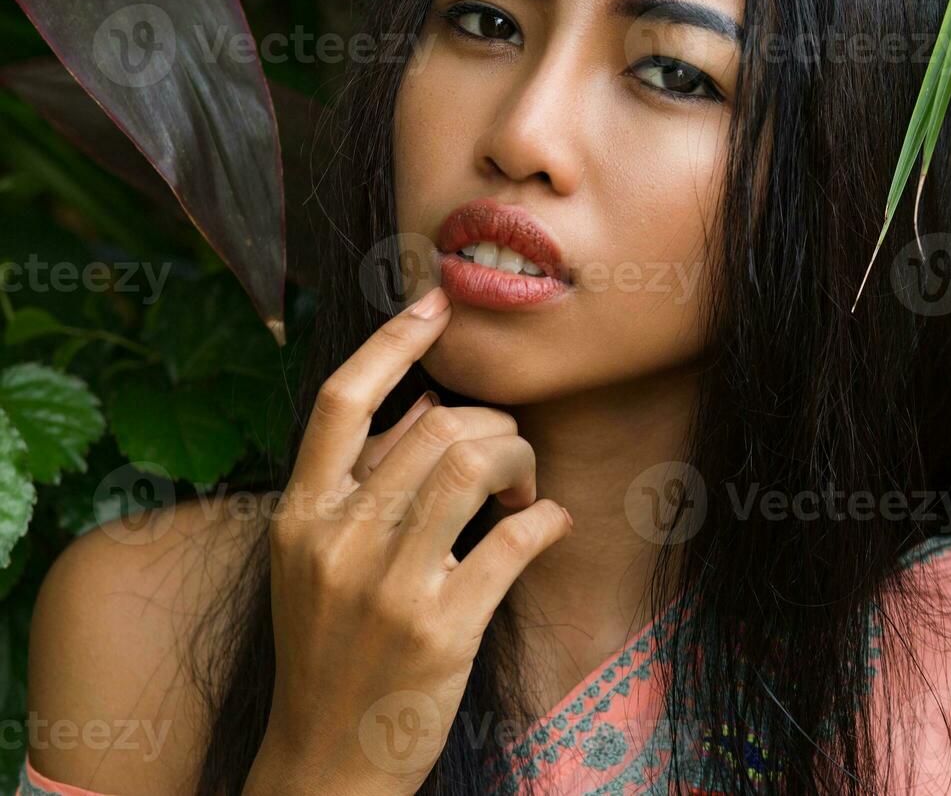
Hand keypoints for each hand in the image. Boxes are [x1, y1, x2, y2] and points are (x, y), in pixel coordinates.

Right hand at [248, 287, 570, 794]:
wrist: (326, 761)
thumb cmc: (330, 651)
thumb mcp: (313, 563)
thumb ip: (359, 482)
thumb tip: (420, 405)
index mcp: (298, 516)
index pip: (339, 400)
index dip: (392, 339)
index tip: (438, 302)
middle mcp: (336, 540)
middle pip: (434, 424)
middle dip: (495, 425)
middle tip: (511, 461)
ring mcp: (387, 585)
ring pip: (473, 462)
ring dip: (521, 461)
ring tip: (523, 494)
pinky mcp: (442, 628)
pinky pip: (516, 539)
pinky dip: (549, 519)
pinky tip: (550, 526)